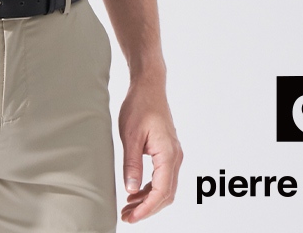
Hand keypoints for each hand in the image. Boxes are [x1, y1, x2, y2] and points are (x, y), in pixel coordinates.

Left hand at [117, 78, 181, 222]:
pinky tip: (136, 191)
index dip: (146, 208)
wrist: (149, 86)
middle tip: (127, 216)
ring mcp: (173, 154)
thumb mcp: (130, 135)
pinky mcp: (168, 151)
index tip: (131, 217)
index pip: (160, 192)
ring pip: (165, 187)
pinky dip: (151, 188)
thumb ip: (132, 164)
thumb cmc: (140, 105)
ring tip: (129, 207)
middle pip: (165, 194)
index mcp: (168, 154)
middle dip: (147, 209)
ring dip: (149, 200)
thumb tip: (131, 190)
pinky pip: (163, 177)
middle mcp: (175, 157)